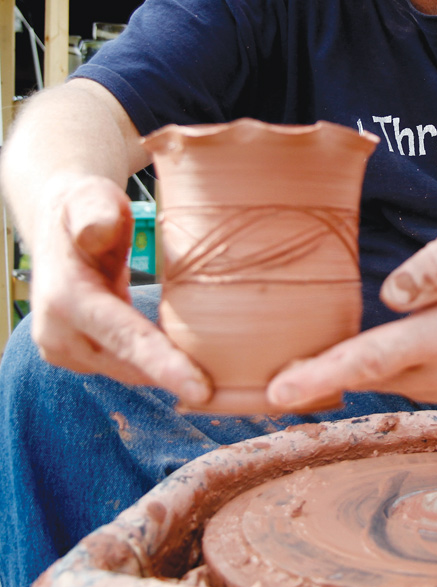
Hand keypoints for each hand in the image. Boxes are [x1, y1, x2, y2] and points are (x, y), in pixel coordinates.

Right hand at [29, 175, 211, 407]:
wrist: (58, 224)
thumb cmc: (84, 206)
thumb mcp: (90, 196)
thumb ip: (97, 211)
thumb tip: (97, 231)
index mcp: (65, 299)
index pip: (123, 338)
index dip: (164, 365)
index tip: (201, 390)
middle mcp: (57, 334)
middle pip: (129, 364)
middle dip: (176, 376)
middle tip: (228, 386)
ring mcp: (63, 350)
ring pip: (127, 371)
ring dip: (165, 374)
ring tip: (215, 379)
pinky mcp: (76, 355)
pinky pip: (122, 365)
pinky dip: (152, 364)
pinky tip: (186, 361)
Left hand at [267, 208, 436, 409]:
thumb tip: (392, 295)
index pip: (375, 359)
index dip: (323, 375)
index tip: (279, 389)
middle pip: (371, 377)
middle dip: (320, 377)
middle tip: (269, 377)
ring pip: (386, 381)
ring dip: (353, 368)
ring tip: (319, 349)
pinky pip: (407, 382)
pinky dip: (382, 368)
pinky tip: (373, 347)